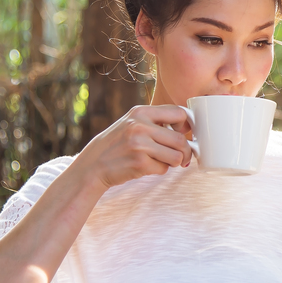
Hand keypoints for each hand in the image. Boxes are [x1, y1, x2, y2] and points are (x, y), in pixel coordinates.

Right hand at [78, 104, 193, 188]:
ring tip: (164, 161)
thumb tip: (188, 125)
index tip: (183, 133)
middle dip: (186, 151)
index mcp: (141, 112)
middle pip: (181, 139)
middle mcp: (140, 126)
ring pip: (176, 156)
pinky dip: (160, 170)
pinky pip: (164, 169)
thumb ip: (155, 120)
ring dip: (174, 162)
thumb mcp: (132, 122)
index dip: (186, 125)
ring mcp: (140, 145)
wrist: (93, 164)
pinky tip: (147, 166)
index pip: (178, 113)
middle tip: (183, 157)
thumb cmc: (118, 143)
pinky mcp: (139, 163)